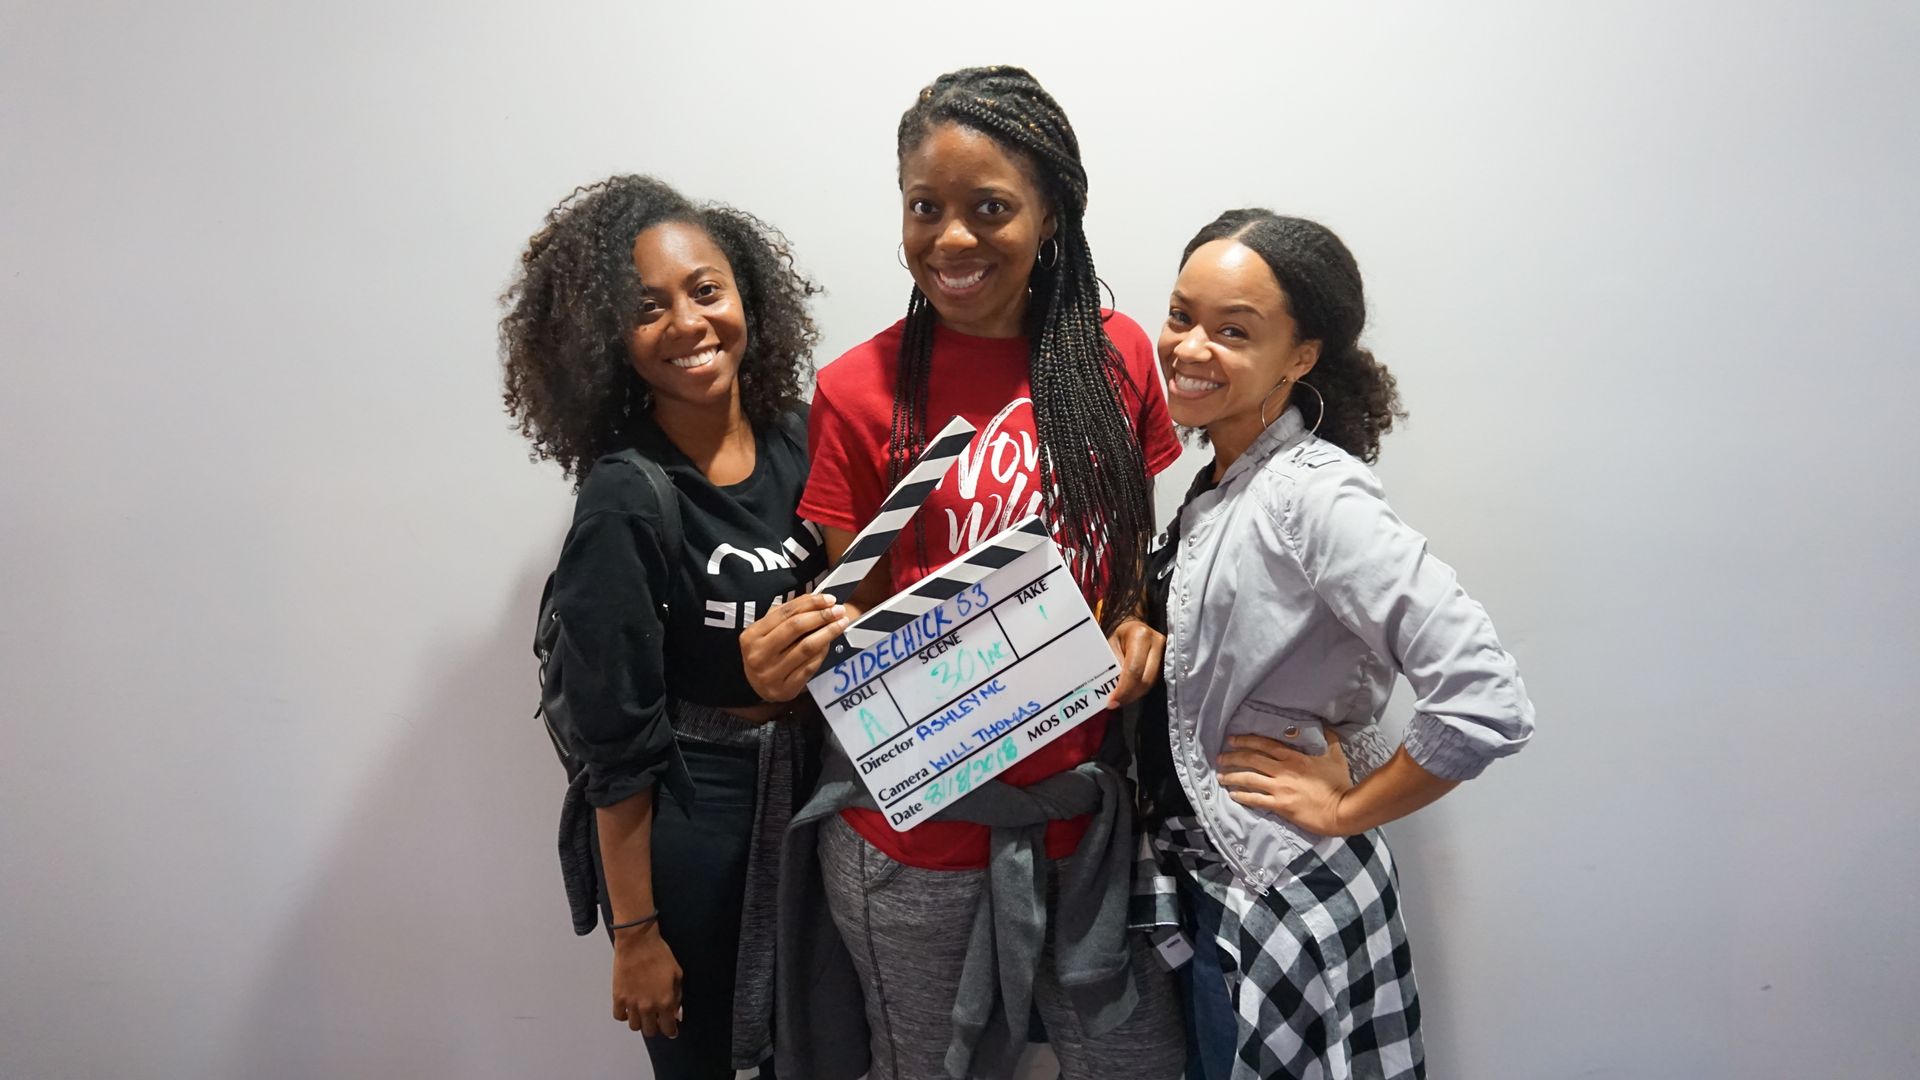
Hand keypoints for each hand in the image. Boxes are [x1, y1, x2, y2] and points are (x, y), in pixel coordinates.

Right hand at [610, 923, 681, 1037]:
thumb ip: (677, 997)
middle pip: (650, 1031)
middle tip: (656, 1019)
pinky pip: (619, 1016)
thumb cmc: (659, 954)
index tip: (671, 1030)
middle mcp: (648, 1006)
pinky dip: (624, 1015)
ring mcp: (631, 1003)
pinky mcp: (618, 997)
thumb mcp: (677, 974)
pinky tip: (630, 1007)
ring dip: (640, 1022)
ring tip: (643, 1012)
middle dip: (655, 1027)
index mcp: (665, 1001)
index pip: (668, 1028)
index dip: (671, 1031)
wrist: (638, 942)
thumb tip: (676, 1012)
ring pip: (634, 1027)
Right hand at [739, 593, 849, 701]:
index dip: (810, 603)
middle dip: (821, 616)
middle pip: (795, 627)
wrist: (758, 687)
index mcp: (751, 635)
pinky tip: (830, 643)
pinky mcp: (786, 689)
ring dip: (828, 632)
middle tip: (838, 611)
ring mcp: (771, 674)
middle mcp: (758, 655)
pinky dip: (823, 652)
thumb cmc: (766, 652)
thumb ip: (788, 614)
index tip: (829, 599)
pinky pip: (810, 666)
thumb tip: (818, 600)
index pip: (785, 612)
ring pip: (806, 647)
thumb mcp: (767, 631)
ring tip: (840, 624)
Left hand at [1105, 616, 1164, 707]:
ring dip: (1135, 694)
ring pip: (1151, 683)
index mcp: (1141, 636)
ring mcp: (1166, 652)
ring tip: (1121, 699)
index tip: (1112, 701)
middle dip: (1129, 695)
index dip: (1124, 689)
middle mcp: (1158, 643)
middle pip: (1146, 679)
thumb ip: (1113, 665)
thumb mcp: (1110, 645)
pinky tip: (1130, 693)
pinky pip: (1154, 681)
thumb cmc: (1119, 635)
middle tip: (1115, 703)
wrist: (1133, 626)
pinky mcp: (1168, 661)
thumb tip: (1113, 689)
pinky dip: (1140, 690)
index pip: (1134, 669)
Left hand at [1217, 729, 1355, 835]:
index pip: (1264, 744)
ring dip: (1232, 776)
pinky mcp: (1280, 805)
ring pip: (1249, 779)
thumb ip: (1327, 738)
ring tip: (1220, 776)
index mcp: (1294, 756)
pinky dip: (1242, 796)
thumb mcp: (1335, 755)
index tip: (1232, 740)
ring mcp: (1280, 788)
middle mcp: (1283, 770)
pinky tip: (1232, 795)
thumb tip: (1323, 725)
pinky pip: (1255, 799)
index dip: (1245, 740)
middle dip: (1232, 757)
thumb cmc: (1339, 783)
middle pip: (1251, 759)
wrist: (1342, 809)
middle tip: (1220, 757)